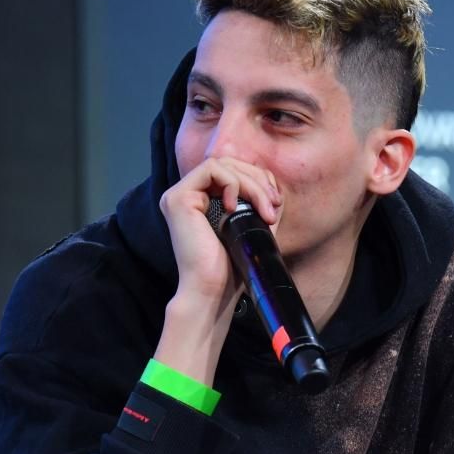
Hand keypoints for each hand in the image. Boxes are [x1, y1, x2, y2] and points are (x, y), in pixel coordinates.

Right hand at [157, 156, 281, 307]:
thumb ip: (258, 201)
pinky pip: (211, 169)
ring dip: (251, 183)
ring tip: (262, 211)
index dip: (259, 180)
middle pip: (229, 163)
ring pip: (222, 163)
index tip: (276, 203)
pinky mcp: (177, 198)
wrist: (213, 291)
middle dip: (258, 180)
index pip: (233, 172)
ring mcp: (180, 195)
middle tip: (273, 206)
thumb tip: (272, 182)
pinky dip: (232, 183)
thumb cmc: (231, 267)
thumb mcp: (253, 226)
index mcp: (202, 200)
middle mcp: (188, 195)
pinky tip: (236, 208)